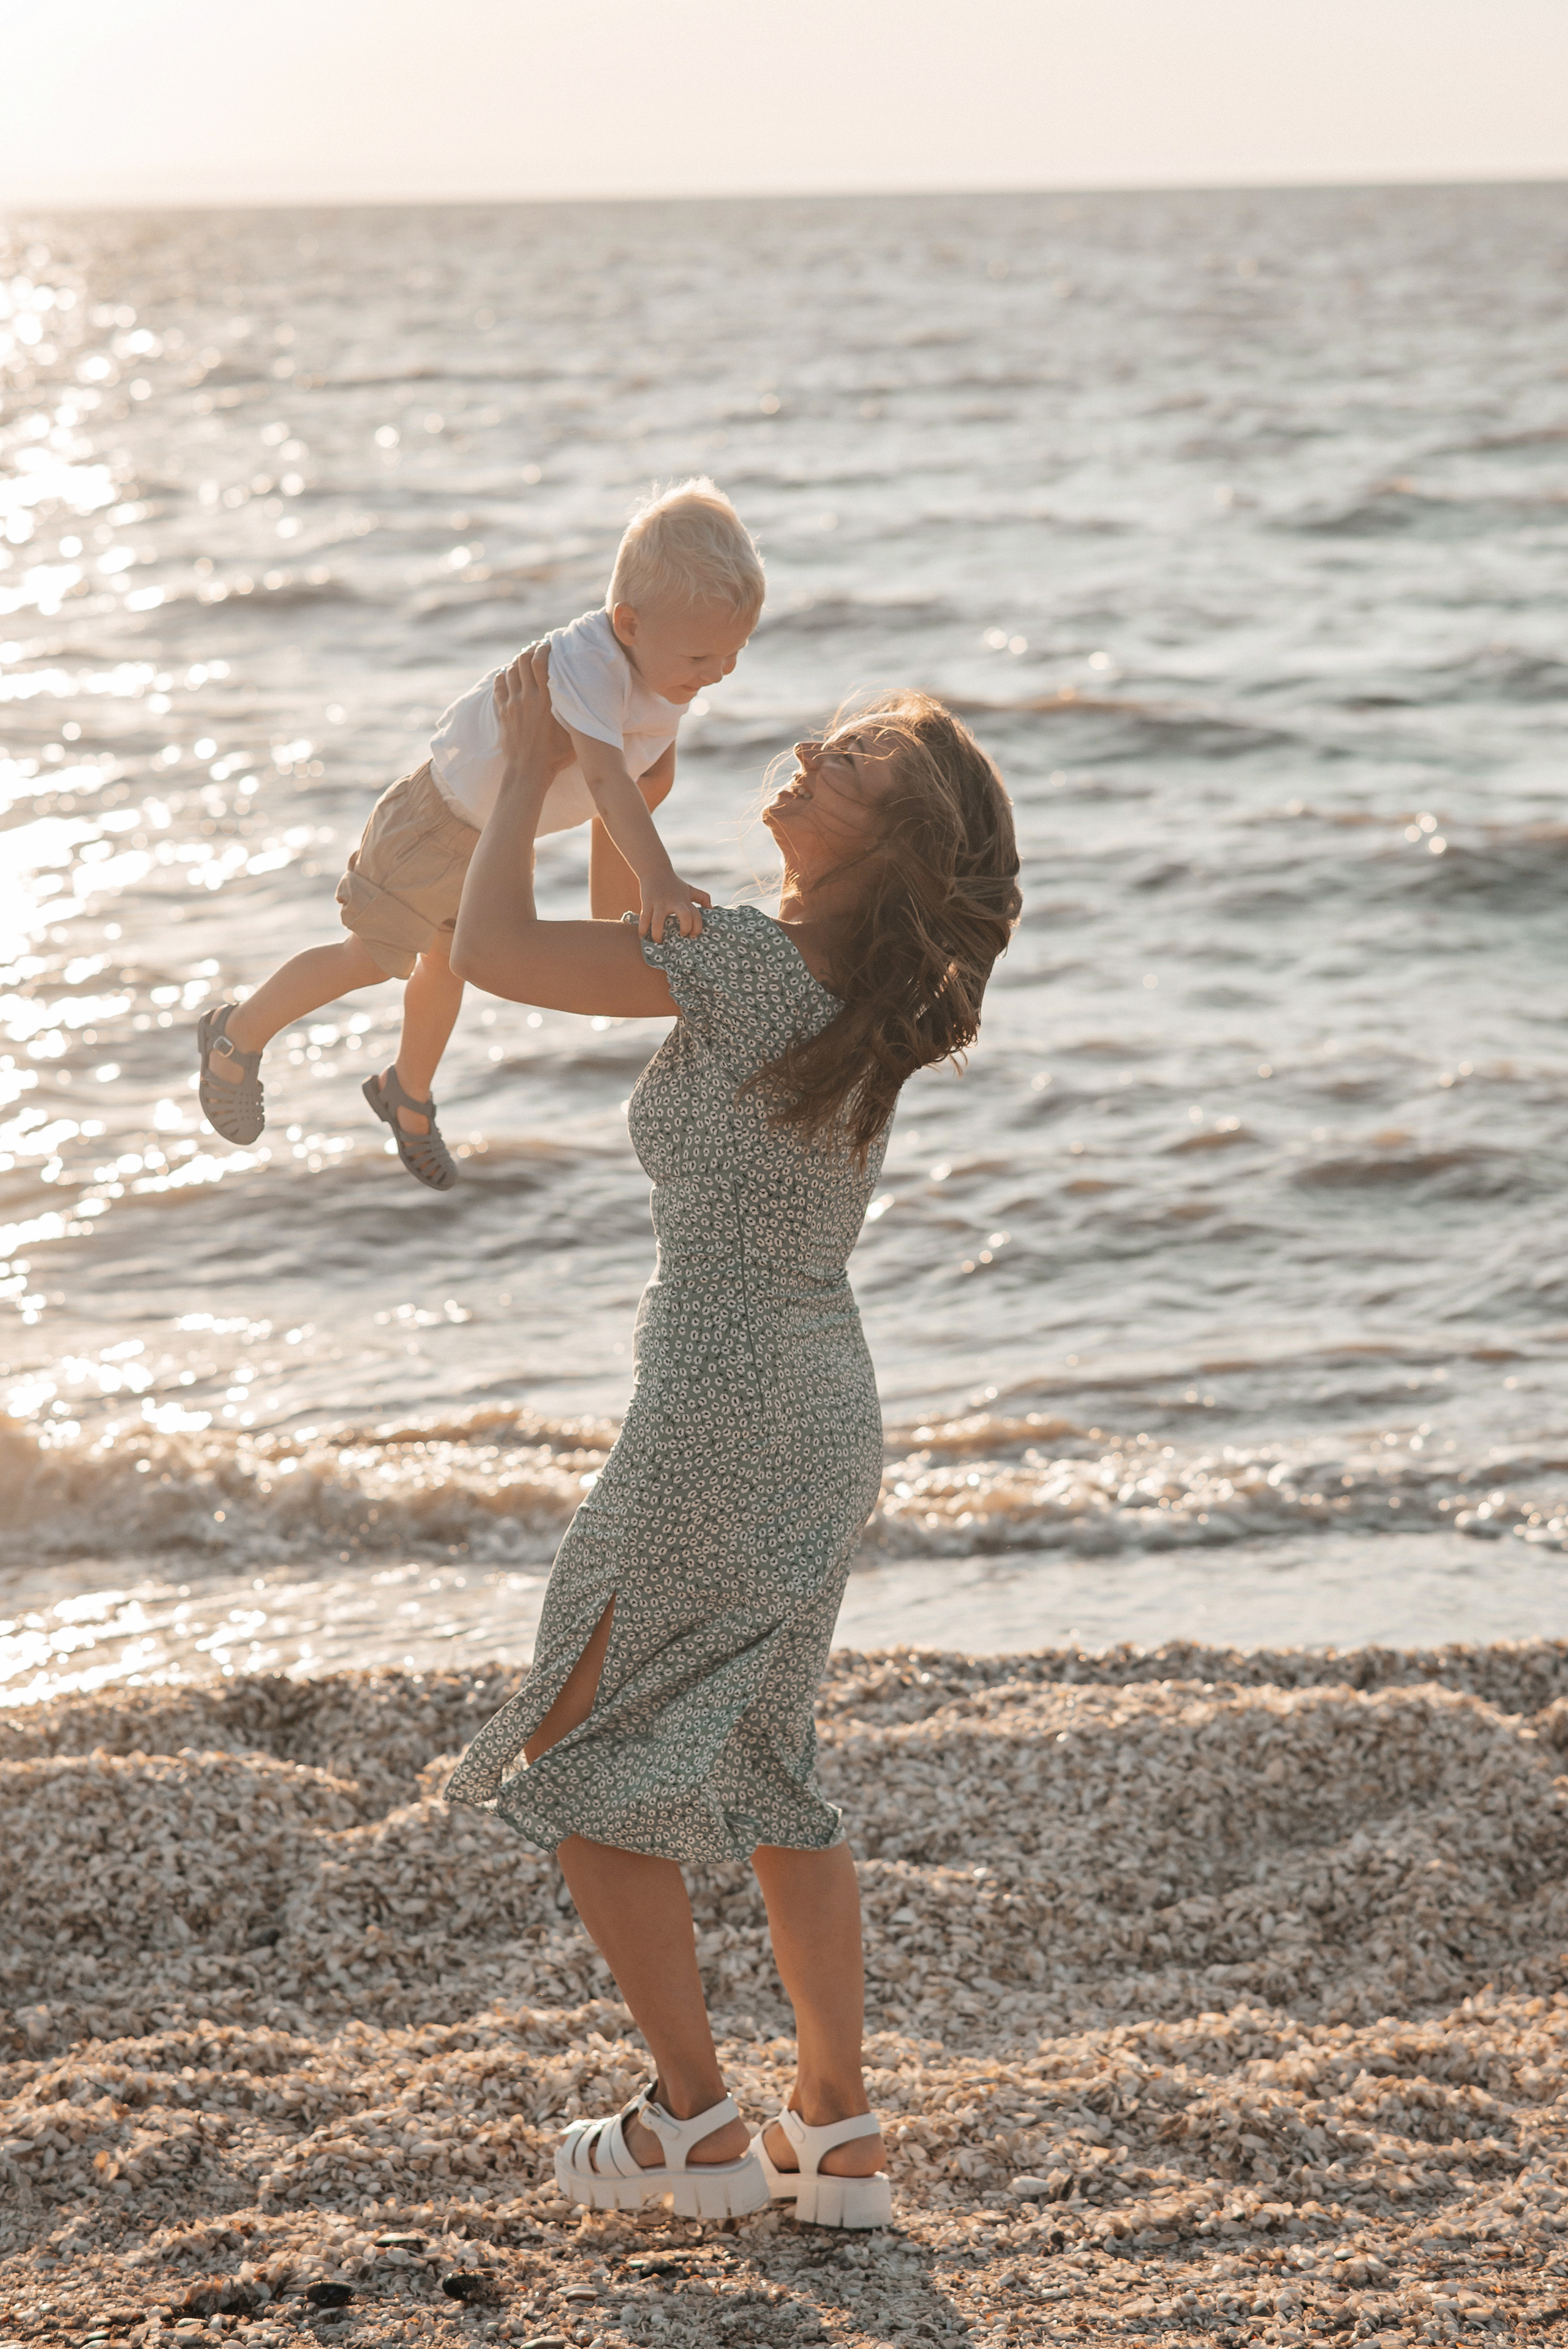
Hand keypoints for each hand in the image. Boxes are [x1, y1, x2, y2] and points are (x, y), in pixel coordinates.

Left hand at [492, 643, 574, 786]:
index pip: (540, 663)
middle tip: (536, 648)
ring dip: (517, 662)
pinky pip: (499, 686)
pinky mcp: (503, 713)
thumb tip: (586, 699)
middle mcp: (527, 698)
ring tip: (524, 659)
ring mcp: (512, 704)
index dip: (543, 649)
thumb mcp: (573, 733)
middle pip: (523, 661)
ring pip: (510, 671)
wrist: (528, 772)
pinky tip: (507, 673)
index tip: (548, 645)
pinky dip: (502, 676)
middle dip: (529, 650)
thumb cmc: (555, 756)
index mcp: (546, 700)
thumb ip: (577, 714)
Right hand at [639, 874, 712, 939]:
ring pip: (659, 921)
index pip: (696, 916)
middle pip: (685, 916)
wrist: (656, 870)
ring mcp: (660, 903)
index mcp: (685, 901)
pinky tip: (643, 936)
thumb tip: (713, 909)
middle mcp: (674, 902)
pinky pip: (644, 918)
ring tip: (658, 941)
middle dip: (684, 928)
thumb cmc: (674, 883)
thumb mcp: (690, 890)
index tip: (692, 936)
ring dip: (658, 934)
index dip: (696, 928)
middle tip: (679, 936)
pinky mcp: (647, 902)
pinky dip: (643, 929)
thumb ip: (703, 898)